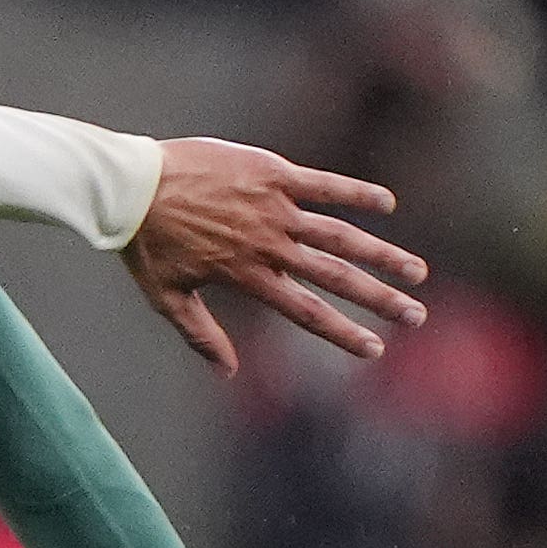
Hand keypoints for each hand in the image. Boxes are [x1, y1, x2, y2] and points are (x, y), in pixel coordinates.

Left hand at [124, 139, 426, 374]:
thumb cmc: (144, 243)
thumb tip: (227, 373)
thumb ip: (201, 335)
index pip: (307, 313)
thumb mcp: (166, 298)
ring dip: (382, 253)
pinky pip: (322, 184)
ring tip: (415, 270)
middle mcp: (269, 246)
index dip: (343, 332)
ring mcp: (274, 208)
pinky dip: (355, 192)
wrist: (130, 187)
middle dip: (379, 299)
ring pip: (340, 234)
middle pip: (336, 277)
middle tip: (416, 314)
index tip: (375, 350)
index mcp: (248, 277)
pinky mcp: (271, 174)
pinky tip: (386, 204)